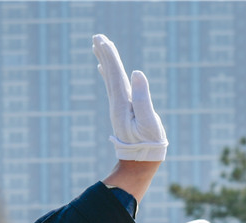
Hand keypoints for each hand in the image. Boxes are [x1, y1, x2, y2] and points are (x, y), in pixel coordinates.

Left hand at [93, 34, 166, 160]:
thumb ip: (143, 97)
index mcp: (123, 104)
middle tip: (96, 36)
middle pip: (109, 73)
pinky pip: (112, 86)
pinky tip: (102, 68)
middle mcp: (117, 103)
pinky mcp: (122, 110)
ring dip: (104, 61)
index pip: (116, 74)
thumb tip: (137, 72)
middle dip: (103, 54)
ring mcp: (118, 107)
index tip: (103, 41)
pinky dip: (107, 74)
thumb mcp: (149, 121)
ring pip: (109, 78)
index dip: (111, 57)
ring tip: (98, 47)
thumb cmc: (148, 144)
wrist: (138, 163)